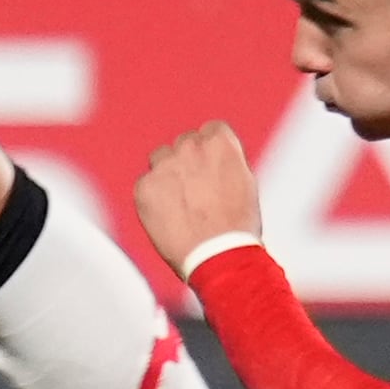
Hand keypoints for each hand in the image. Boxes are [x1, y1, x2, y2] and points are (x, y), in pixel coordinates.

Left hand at [135, 121, 264, 275]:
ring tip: (182, 206)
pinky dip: (154, 198)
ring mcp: (164, 165)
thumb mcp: (244, 182)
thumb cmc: (238, 226)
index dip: (212, 153)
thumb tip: (213, 157)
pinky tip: (169, 218)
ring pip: (161, 159)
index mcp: (220, 142)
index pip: (211, 131)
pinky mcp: (144, 187)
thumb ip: (225, 161)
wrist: (218, 257)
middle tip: (198, 192)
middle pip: (184, 144)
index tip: (213, 170)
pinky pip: (146, 184)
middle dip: (189, 162)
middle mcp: (190, 146)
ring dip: (169, 175)